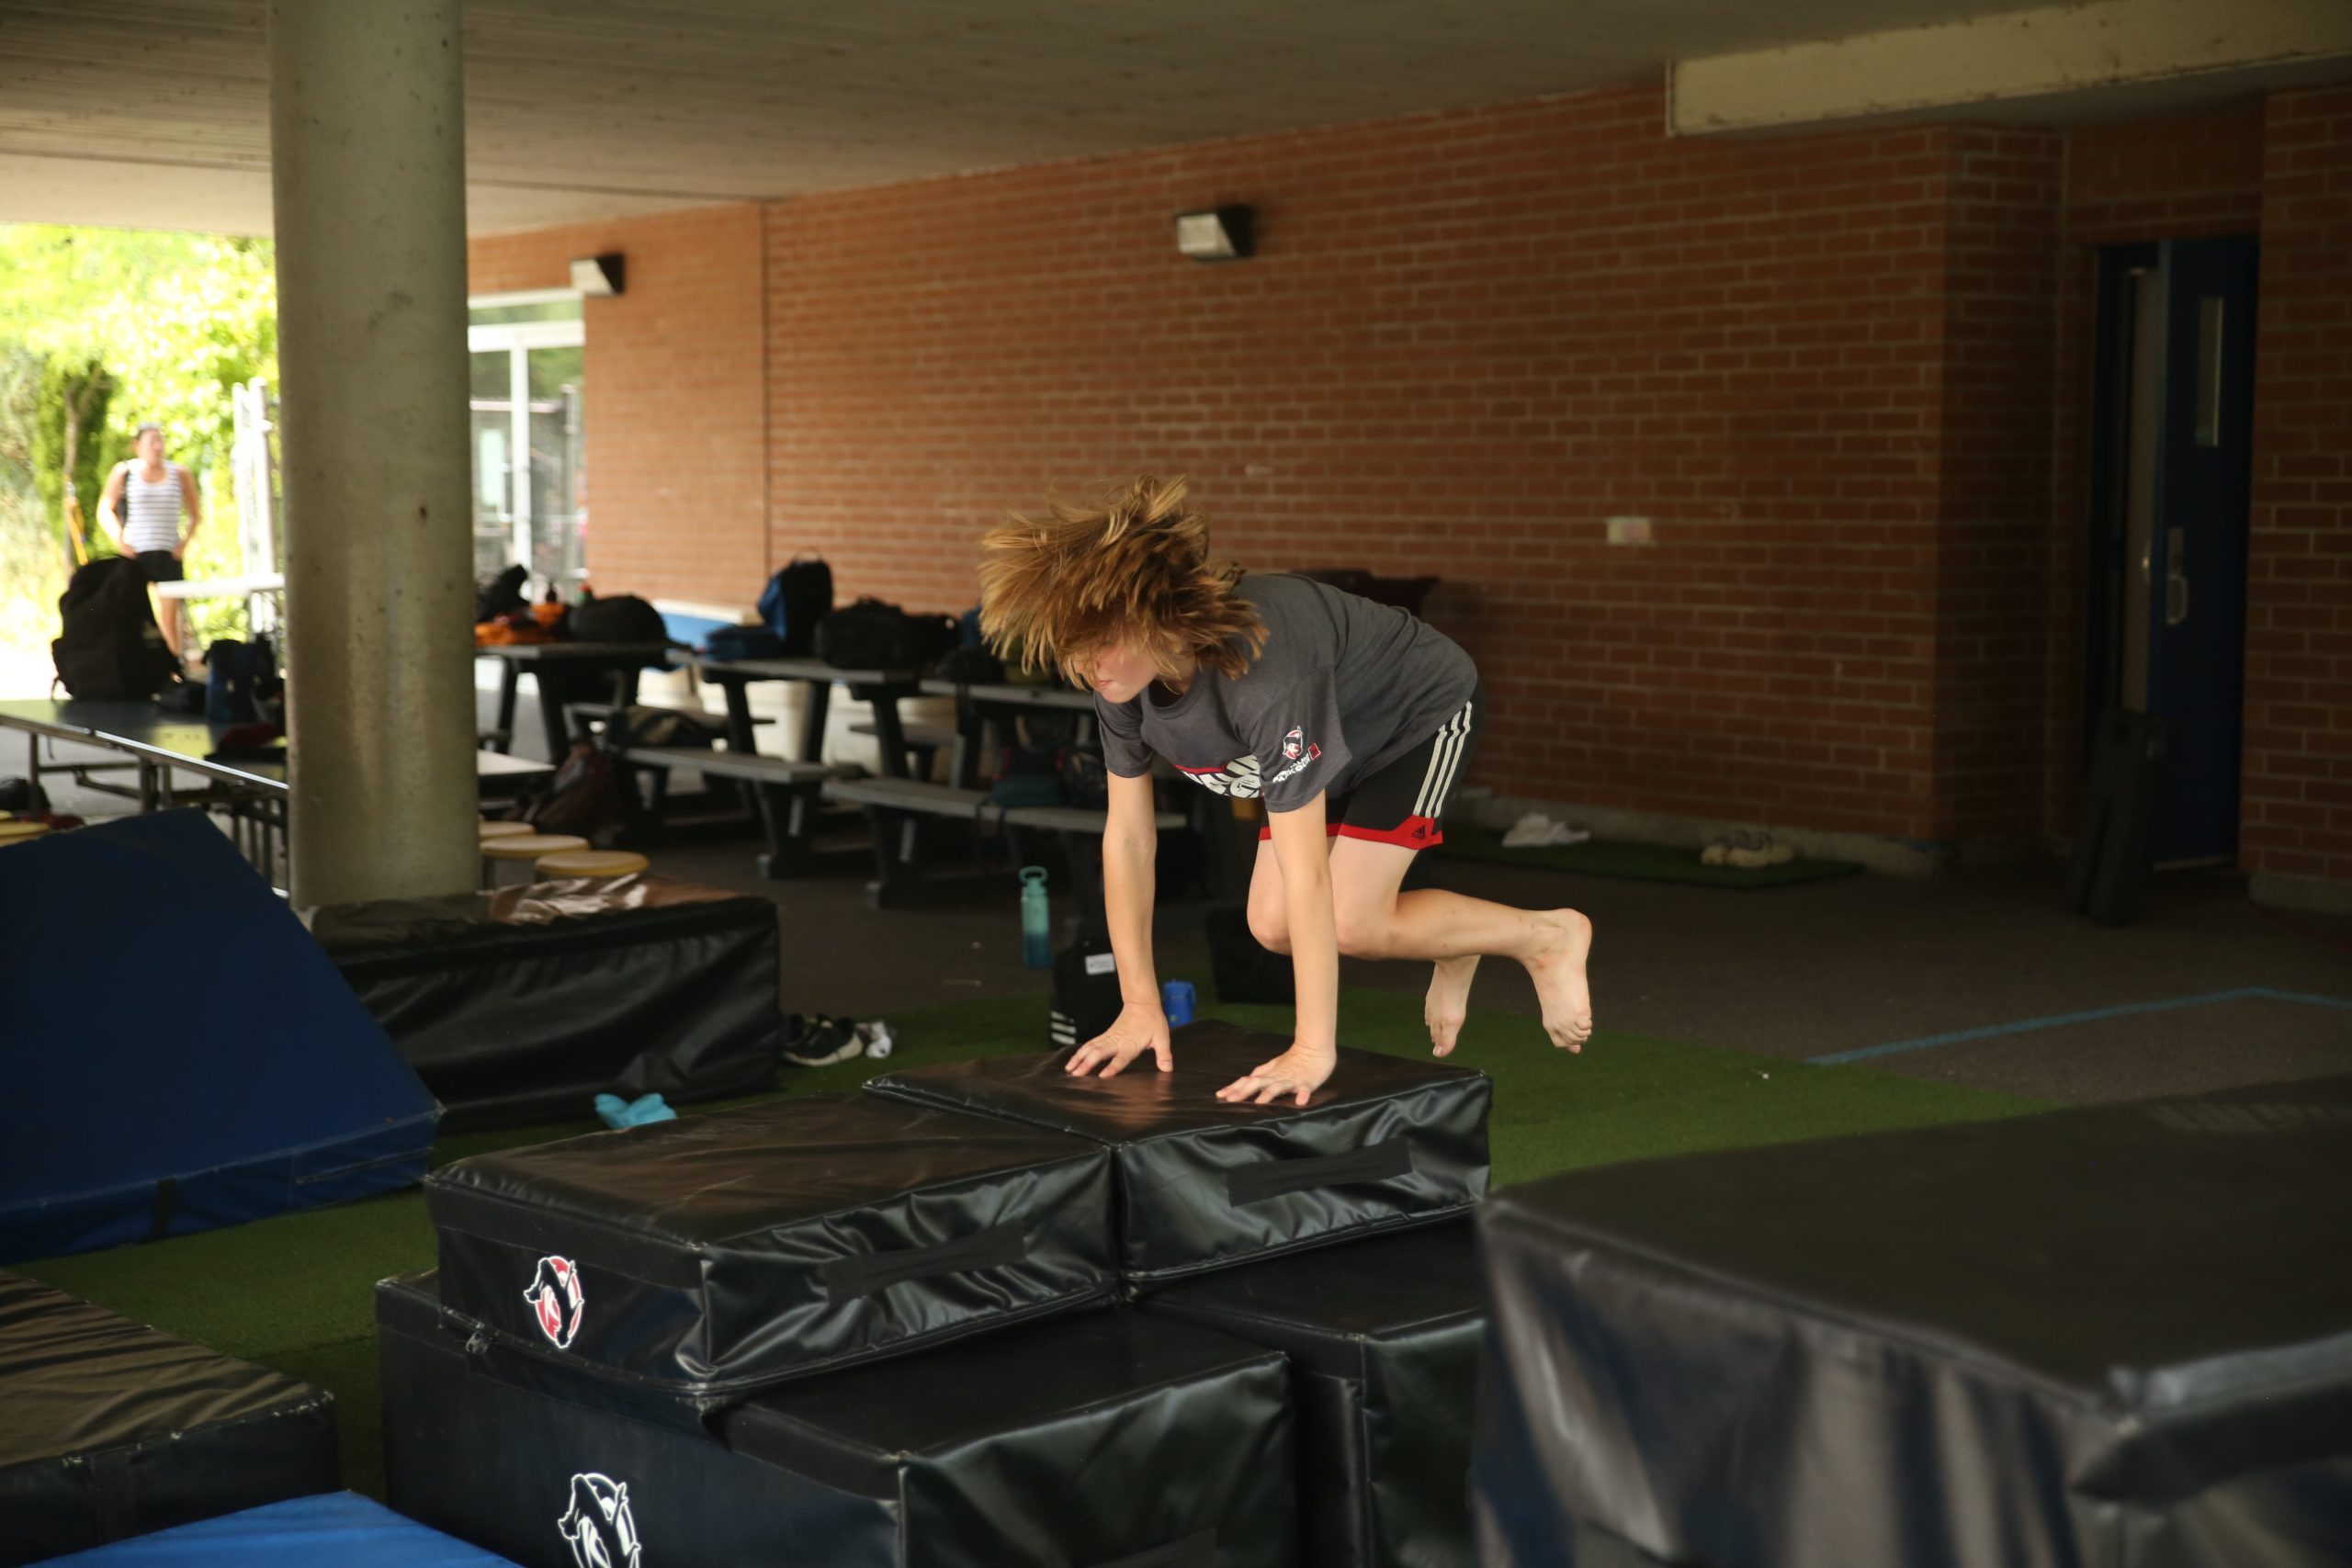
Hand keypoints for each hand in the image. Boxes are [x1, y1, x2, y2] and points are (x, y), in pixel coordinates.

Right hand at [1065, 1002, 1170, 1077]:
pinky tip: (1073, 1060)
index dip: (1112, 1067)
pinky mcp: (1106, 1035)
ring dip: (1079, 1058)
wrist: (1142, 1003)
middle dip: (1087, 1064)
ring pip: (1091, 1048)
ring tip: (1069, 1070)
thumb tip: (1167, 1069)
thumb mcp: (1162, 1037)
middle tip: (1076, 1076)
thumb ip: (1164, 1054)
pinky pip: (1091, 1044)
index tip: (1102, 1076)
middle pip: (1099, 1053)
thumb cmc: (1153, 1021)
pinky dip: (1081, 1052)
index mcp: (1130, 1044)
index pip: (1120, 1058)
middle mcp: (1117, 1041)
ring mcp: (1109, 1037)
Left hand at [1215, 1042, 1336, 1107]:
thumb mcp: (1275, 1065)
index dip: (1234, 1087)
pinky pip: (1305, 1090)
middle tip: (1231, 1099)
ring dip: (1269, 1094)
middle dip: (1244, 1091)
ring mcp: (1292, 1080)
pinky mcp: (1307, 1082)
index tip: (1220, 1095)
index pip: (1248, 1081)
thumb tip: (1247, 1078)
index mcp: (1269, 1075)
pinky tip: (1300, 1102)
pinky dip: (1303, 1095)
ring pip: (1278, 1087)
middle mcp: (1277, 1077)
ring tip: (1259, 1103)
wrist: (1315, 1048)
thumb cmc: (1295, 1059)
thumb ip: (1262, 1072)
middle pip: (1258, 1083)